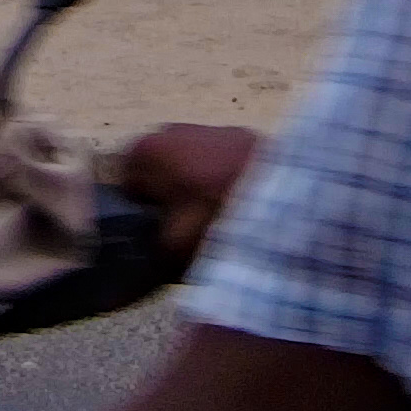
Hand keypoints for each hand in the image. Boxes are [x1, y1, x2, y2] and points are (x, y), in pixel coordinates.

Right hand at [116, 124, 263, 269]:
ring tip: (220, 222)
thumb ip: (145, 259)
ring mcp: (209, 128)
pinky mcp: (243, 135)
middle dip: (169, 200)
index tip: (158, 236)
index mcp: (146, 150)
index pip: (124, 185)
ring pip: (190, 167)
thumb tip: (122, 282)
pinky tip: (244, 207)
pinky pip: (222, 163)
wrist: (289, 198)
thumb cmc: (218, 219)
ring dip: (198, 190)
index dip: (139, 215)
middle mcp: (170, 130)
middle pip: (158, 174)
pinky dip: (227, 181)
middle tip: (188, 233)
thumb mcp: (172, 250)